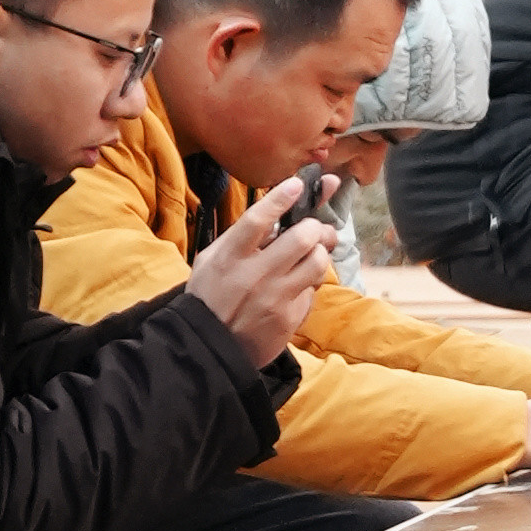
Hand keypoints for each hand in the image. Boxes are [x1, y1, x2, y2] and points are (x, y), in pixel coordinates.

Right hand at [191, 184, 337, 353]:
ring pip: (317, 262)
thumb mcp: (213, 260)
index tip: (298, 184)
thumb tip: (276, 215)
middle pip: (301, 237)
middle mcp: (253, 275)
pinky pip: (313, 290)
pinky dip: (310, 283)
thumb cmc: (211, 295)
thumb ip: (240, 237)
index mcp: (229, 257)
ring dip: (320, 253)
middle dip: (316, 227)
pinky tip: (298, 285)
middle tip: (316, 229)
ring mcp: (275, 298)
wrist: (209, 346)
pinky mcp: (290, 318)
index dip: (281, 198)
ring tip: (313, 254)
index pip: (258, 220)